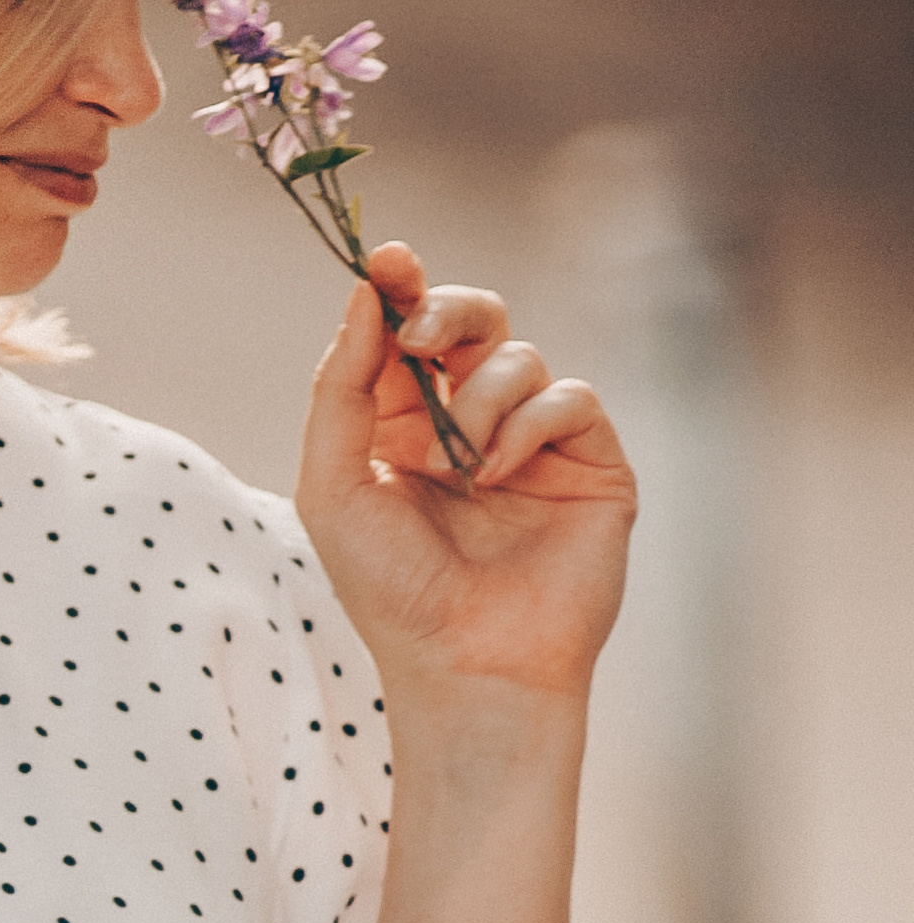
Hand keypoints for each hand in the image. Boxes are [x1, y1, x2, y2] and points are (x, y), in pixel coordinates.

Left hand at [294, 242, 636, 712]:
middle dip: (444, 311)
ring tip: (457, 467)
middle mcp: (470, 423)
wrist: (466, 662)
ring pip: (517, 357)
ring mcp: (534, 442)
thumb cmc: (390, 589)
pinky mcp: (591, 463)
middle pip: (472, 319)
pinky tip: (500, 475)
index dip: (398, 287)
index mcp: (401, 424)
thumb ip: (341, 386)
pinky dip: (528, 424)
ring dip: (479, 400)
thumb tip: (368, 293)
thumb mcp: (332, 484)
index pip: (404, 332)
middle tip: (420, 335)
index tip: (386, 259)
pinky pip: (568, 397)